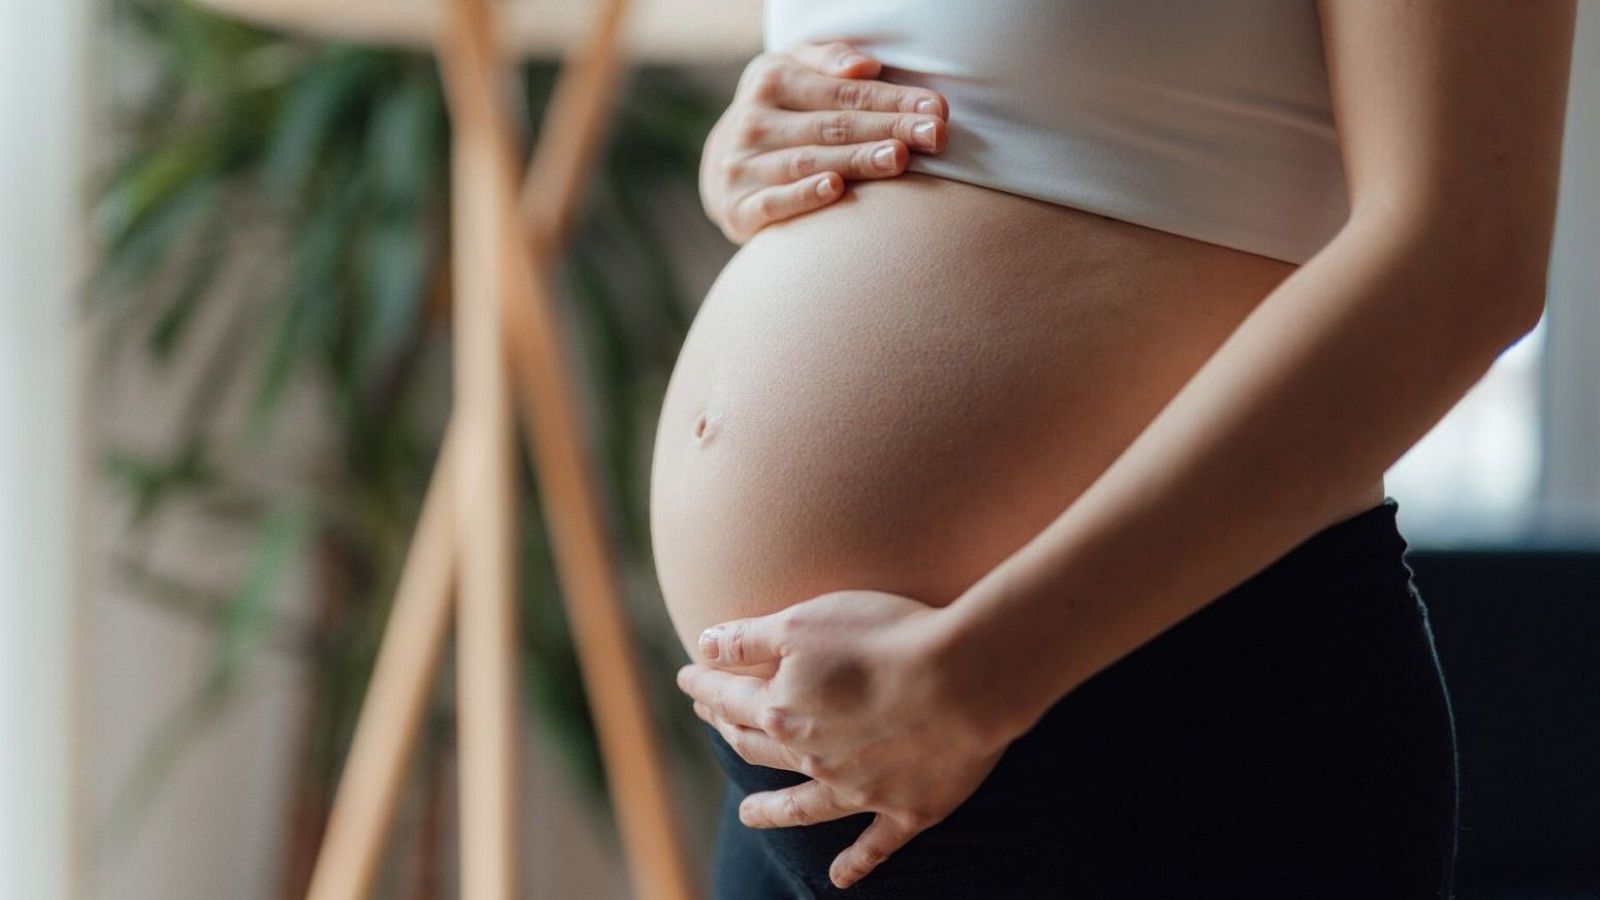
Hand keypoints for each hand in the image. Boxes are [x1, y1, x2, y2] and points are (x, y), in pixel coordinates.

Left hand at [675, 590, 1012, 889]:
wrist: (962, 680)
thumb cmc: (882, 638)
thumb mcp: (802, 622)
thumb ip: (748, 640)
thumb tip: (702, 646)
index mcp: (782, 710)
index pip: (729, 698)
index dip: (704, 686)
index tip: (687, 677)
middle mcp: (812, 758)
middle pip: (759, 747)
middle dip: (730, 731)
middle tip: (714, 723)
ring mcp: (859, 791)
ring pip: (802, 806)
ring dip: (772, 810)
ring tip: (749, 815)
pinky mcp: (907, 810)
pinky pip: (874, 846)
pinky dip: (855, 863)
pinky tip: (839, 879)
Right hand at [700, 41, 948, 243]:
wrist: (723, 168)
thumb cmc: (779, 113)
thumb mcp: (794, 72)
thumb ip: (828, 59)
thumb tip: (865, 66)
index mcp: (770, 79)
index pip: (843, 91)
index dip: (891, 99)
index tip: (937, 109)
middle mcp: (752, 121)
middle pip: (832, 125)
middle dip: (887, 129)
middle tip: (933, 136)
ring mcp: (741, 166)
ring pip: (808, 161)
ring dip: (856, 160)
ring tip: (898, 158)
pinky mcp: (737, 208)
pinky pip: (774, 202)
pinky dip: (804, 195)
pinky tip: (836, 188)